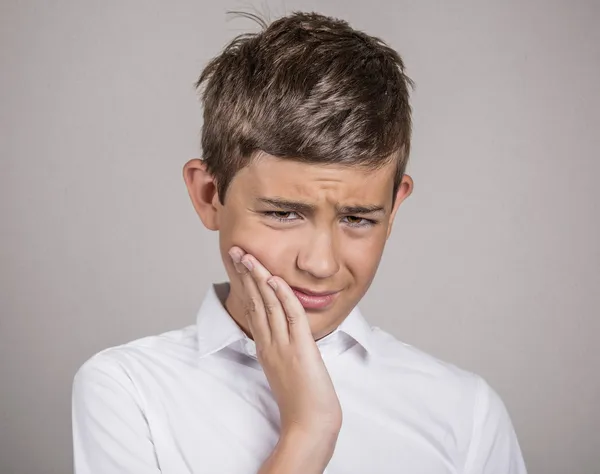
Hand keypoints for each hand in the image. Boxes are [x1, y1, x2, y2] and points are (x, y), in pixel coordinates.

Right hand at [228, 246, 342, 436]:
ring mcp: (283, 346)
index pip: (253, 309)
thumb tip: (281, 335)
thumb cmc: (301, 401)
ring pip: (268, 305)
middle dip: (245, 274)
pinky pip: (291, 317)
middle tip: (235, 251)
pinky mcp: (300, 349)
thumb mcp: (286, 370)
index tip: (240, 264)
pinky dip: (283, 296)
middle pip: (254, 302)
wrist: (309, 425)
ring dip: (258, 278)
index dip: (245, 285)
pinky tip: (275, 279)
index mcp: (266, 347)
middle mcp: (270, 344)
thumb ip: (280, 350)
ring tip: (248, 256)